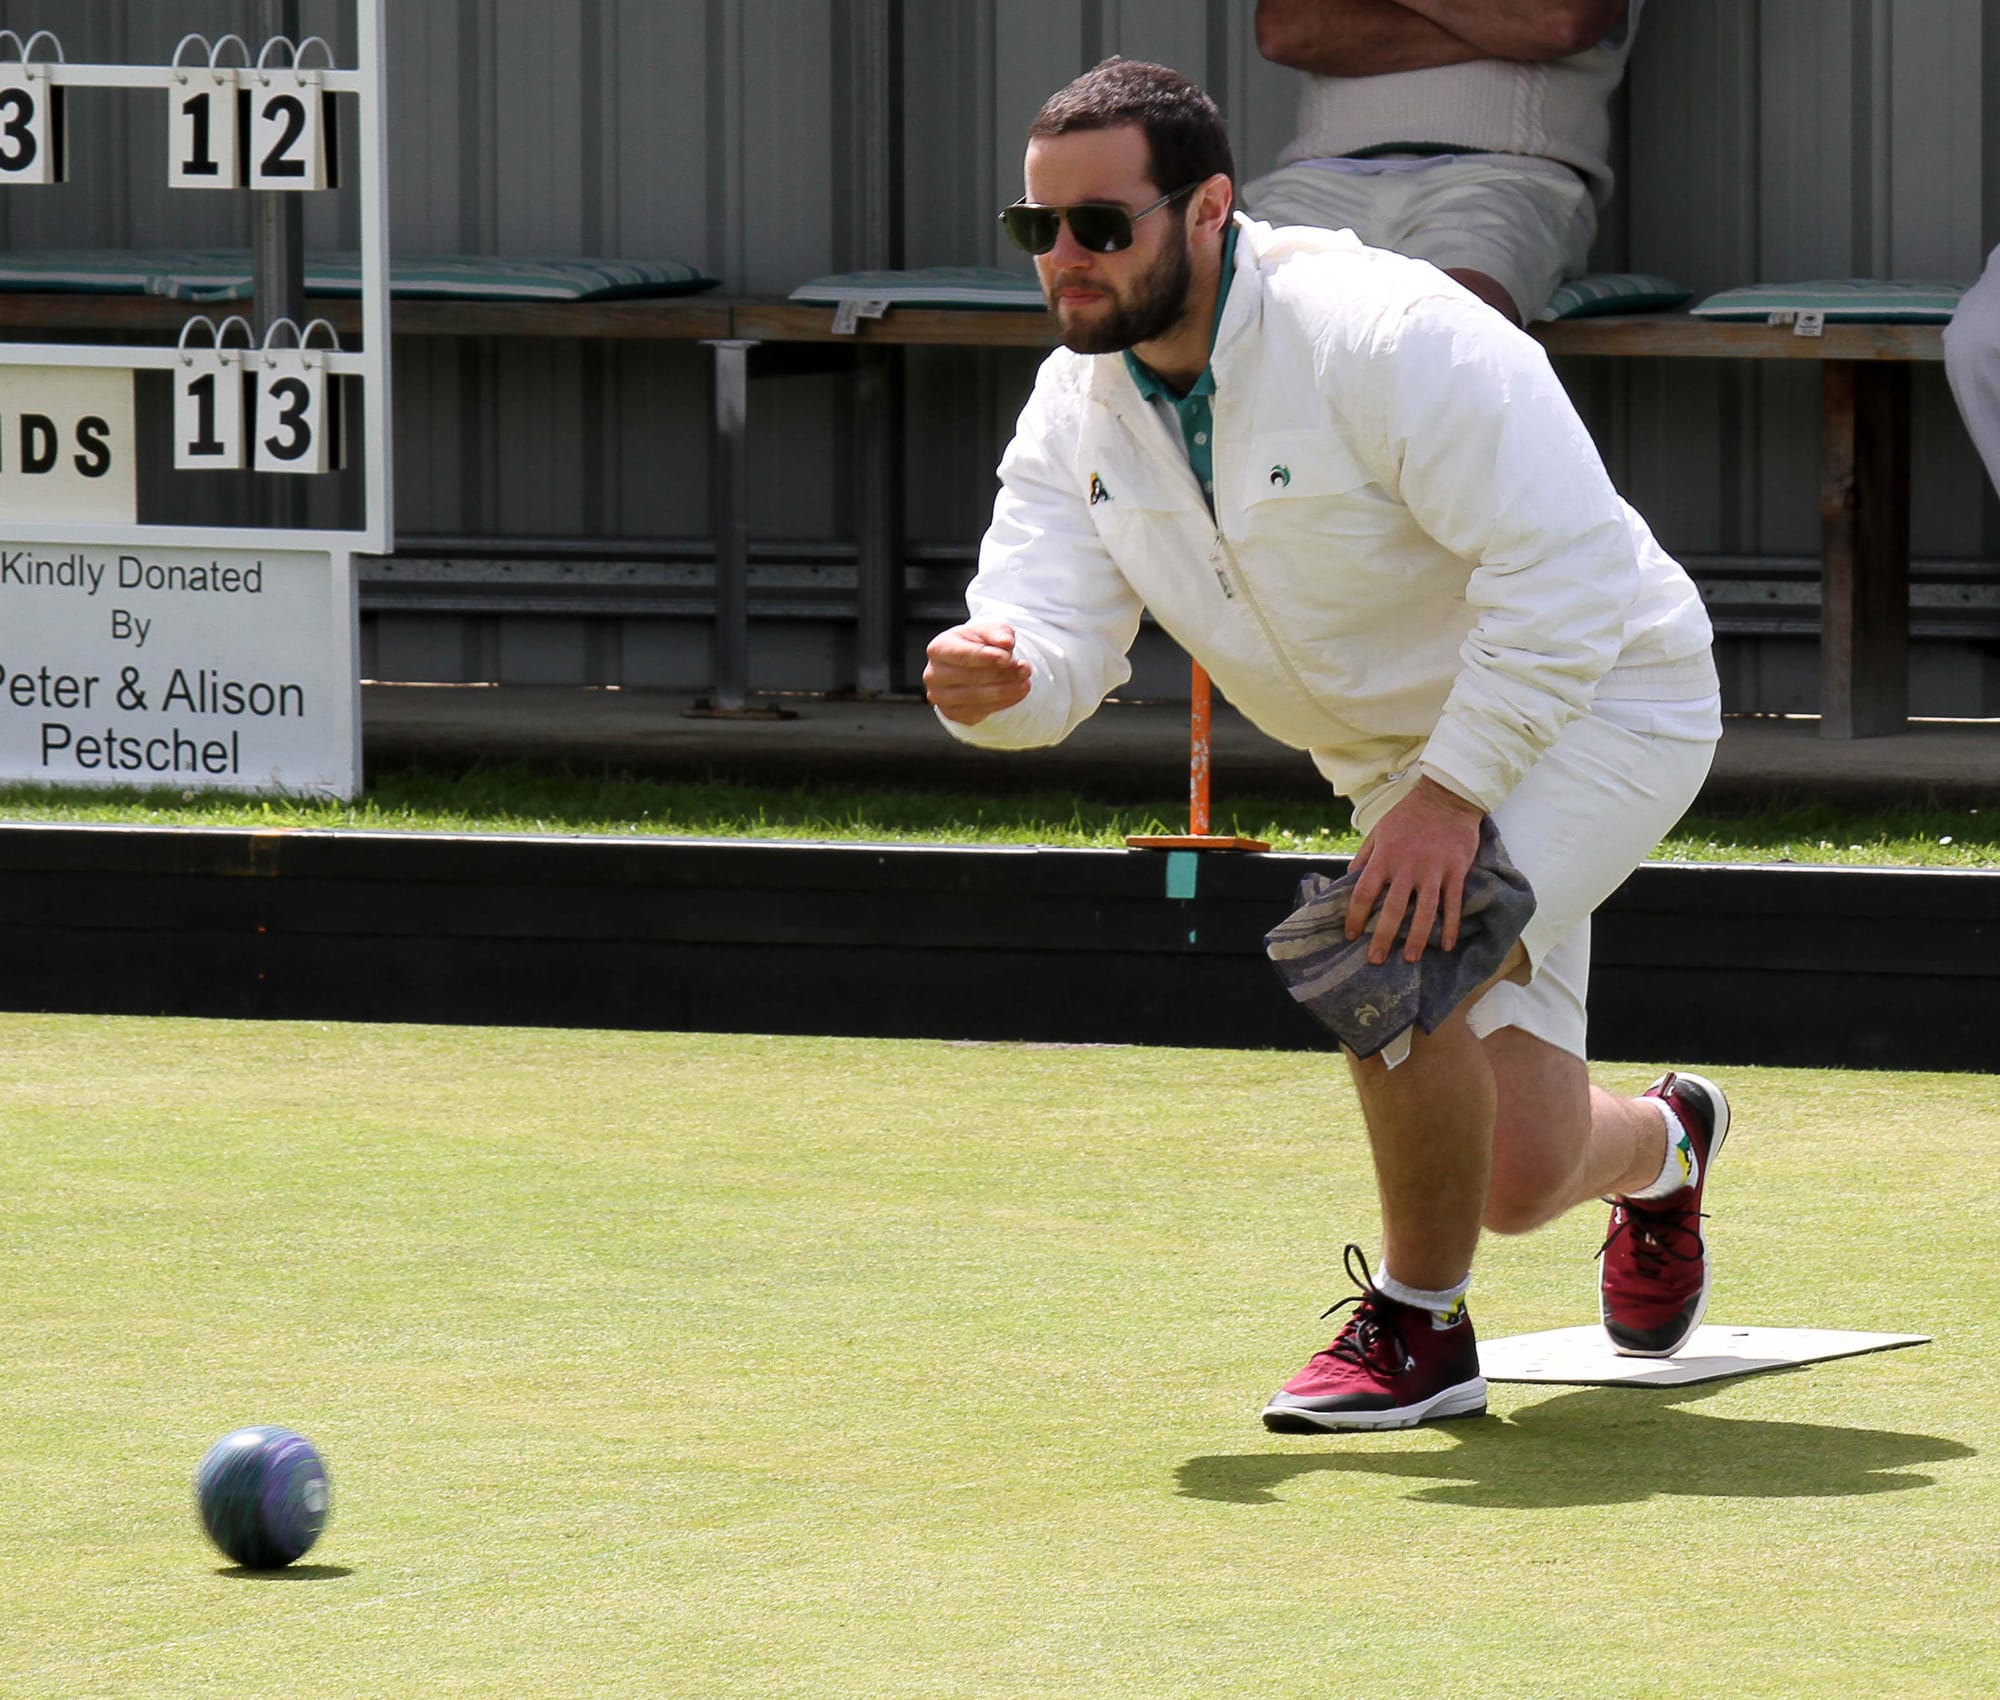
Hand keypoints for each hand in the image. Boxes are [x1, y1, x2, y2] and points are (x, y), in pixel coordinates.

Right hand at [924, 622, 1032, 724]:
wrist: (970, 664)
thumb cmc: (978, 644)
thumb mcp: (989, 631)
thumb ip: (998, 632)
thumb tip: (1006, 642)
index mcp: (938, 648)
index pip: (963, 655)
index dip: (987, 658)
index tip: (1008, 658)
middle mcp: (934, 674)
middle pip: (971, 677)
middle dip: (1002, 674)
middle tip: (1026, 669)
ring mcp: (941, 697)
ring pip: (977, 698)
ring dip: (1006, 691)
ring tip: (1026, 683)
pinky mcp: (953, 714)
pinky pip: (980, 712)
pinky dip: (1002, 704)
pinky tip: (1017, 694)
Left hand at [1344, 776, 1484, 964]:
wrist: (1446, 796)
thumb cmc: (1408, 815)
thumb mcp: (1379, 831)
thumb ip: (1364, 857)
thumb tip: (1347, 880)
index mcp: (1384, 857)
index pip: (1363, 893)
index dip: (1355, 917)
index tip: (1351, 936)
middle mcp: (1407, 867)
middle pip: (1392, 910)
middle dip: (1383, 938)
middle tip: (1376, 960)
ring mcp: (1433, 870)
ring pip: (1424, 912)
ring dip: (1417, 939)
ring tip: (1410, 959)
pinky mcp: (1456, 871)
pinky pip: (1452, 904)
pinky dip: (1450, 926)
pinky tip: (1446, 945)